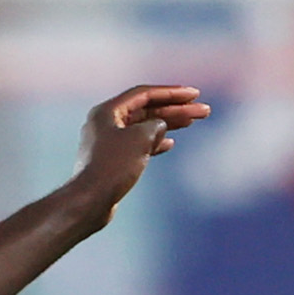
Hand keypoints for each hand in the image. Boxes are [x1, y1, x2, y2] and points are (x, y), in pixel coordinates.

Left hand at [65, 85, 210, 218]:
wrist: (90, 202)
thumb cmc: (112, 167)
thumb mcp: (140, 138)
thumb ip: (155, 125)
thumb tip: (160, 126)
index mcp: (107, 111)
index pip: (144, 94)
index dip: (171, 93)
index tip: (194, 94)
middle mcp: (106, 123)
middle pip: (147, 110)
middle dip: (175, 109)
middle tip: (202, 110)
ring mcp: (108, 142)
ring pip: (144, 128)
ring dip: (168, 124)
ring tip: (192, 122)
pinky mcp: (112, 161)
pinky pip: (137, 145)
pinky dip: (154, 143)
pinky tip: (170, 143)